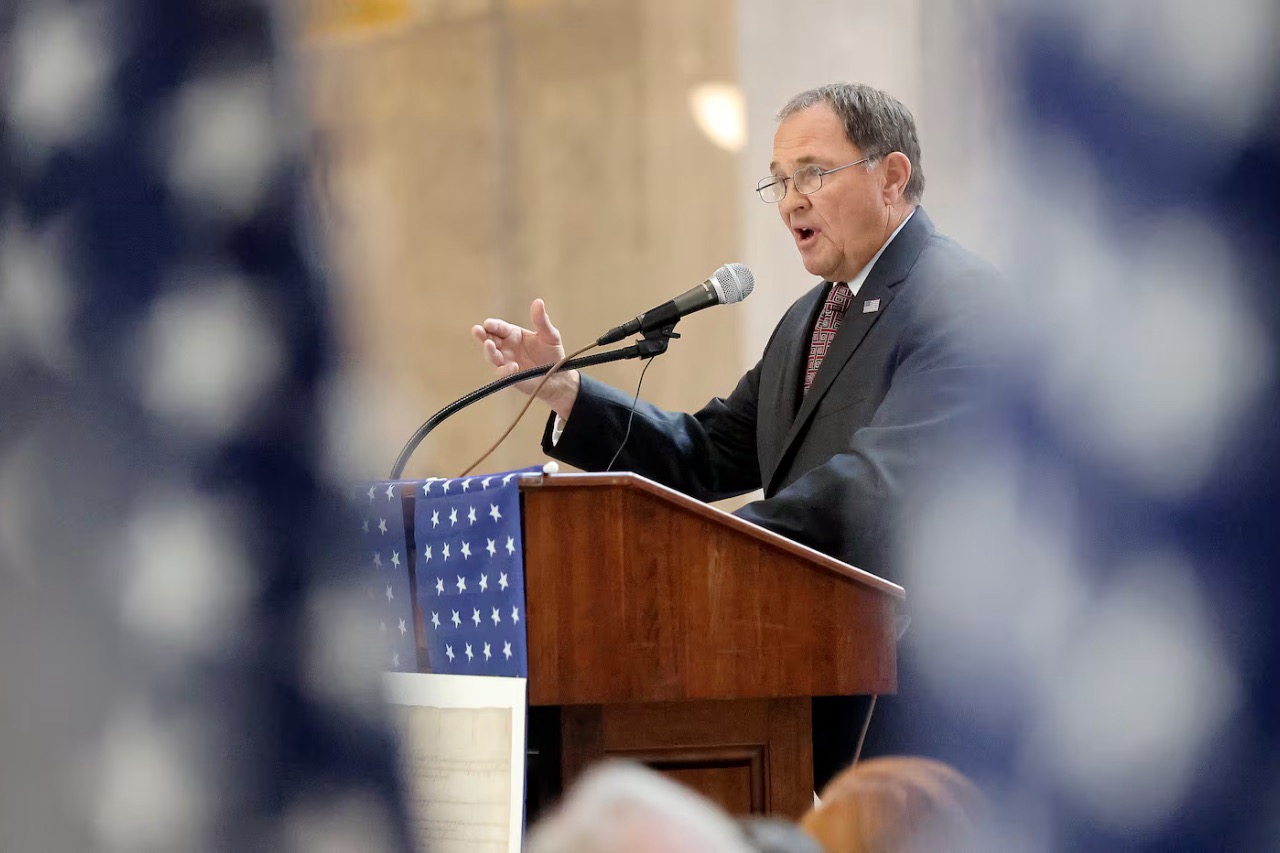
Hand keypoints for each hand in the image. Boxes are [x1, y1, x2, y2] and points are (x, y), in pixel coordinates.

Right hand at [472, 299, 579, 416]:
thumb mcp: (549, 335)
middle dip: (482, 335)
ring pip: (492, 356)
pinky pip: (503, 374)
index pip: (498, 327)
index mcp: (512, 334)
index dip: (492, 325)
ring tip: (489, 344)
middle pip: (489, 340)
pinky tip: (513, 366)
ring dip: (489, 351)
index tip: (488, 323)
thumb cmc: (552, 354)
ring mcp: (506, 362)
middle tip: (476, 330)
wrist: (559, 376)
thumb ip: (541, 321)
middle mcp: (506, 348)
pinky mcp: (510, 377)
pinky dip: (505, 370)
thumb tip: (538, 301)